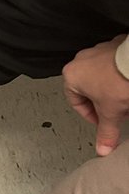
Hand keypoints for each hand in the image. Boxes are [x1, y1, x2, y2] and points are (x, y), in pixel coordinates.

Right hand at [62, 36, 128, 155]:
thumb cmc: (118, 79)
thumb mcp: (111, 113)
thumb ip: (106, 132)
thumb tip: (103, 147)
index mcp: (71, 75)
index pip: (76, 103)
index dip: (92, 117)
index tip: (102, 121)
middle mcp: (81, 61)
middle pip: (90, 90)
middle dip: (103, 104)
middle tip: (114, 111)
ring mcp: (98, 51)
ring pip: (102, 77)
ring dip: (111, 90)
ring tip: (123, 97)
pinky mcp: (114, 46)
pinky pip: (113, 65)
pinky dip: (119, 75)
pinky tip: (127, 82)